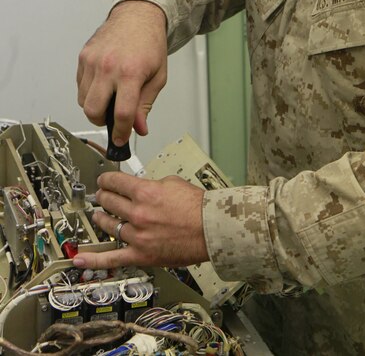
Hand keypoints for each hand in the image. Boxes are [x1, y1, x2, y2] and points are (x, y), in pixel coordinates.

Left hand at [72, 172, 207, 269]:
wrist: (211, 229)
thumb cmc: (198, 207)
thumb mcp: (173, 182)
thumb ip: (152, 184)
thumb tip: (141, 187)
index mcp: (146, 192)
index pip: (115, 182)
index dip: (106, 179)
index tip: (103, 180)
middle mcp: (138, 214)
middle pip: (108, 202)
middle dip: (103, 196)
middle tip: (102, 195)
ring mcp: (137, 235)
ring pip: (108, 225)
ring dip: (101, 218)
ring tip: (100, 215)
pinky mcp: (141, 255)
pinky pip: (112, 259)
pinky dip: (94, 259)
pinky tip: (80, 259)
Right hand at [77, 0, 167, 144]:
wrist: (138, 16)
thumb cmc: (150, 43)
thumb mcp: (158, 76)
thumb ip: (145, 105)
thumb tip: (138, 128)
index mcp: (130, 73)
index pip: (122, 113)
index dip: (121, 132)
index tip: (120, 139)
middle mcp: (108, 67)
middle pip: (93, 110)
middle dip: (102, 121)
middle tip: (112, 119)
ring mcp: (92, 61)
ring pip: (83, 100)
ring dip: (95, 106)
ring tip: (110, 97)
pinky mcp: (83, 56)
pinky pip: (80, 85)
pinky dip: (89, 92)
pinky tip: (104, 84)